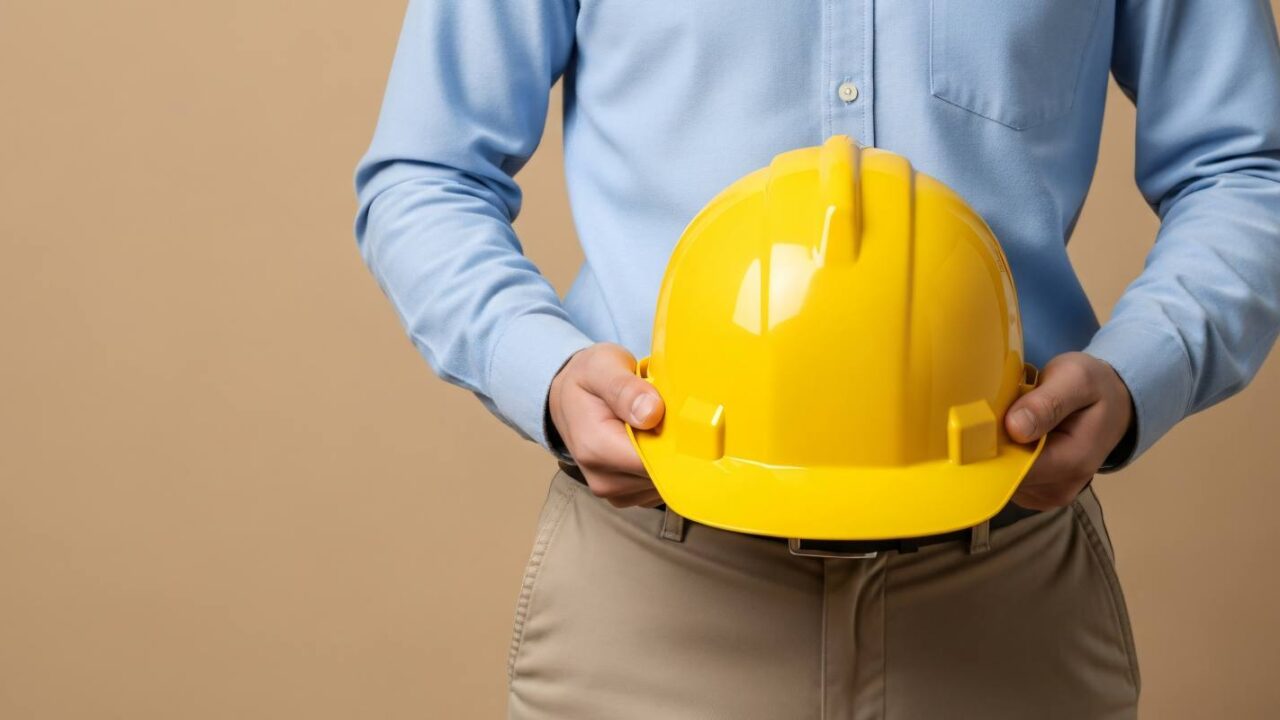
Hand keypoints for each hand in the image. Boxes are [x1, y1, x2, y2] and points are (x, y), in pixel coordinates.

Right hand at [548, 343, 665, 507]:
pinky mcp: (626, 495)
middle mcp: (604, 479)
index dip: (678, 441)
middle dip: (676, 445)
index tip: (685, 417)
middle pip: (664, 474)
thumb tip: (652, 412)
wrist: (567, 400)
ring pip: (666, 482)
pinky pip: (659, 486)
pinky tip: (652, 440)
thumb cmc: (587, 381)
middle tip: (669, 412)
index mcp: (596, 449)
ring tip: (655, 425)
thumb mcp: (601, 367)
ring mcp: (615, 492)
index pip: (655, 461)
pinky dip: (663, 464)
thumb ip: (625, 388)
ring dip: (670, 454)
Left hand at [1004, 352, 1133, 510]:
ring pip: (1000, 478)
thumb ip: (1047, 402)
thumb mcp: (1077, 379)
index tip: (977, 423)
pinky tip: (1012, 437)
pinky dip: (1002, 456)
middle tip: (994, 413)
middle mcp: (1059, 488)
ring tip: (1008, 422)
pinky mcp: (1036, 493)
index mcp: (1072, 462)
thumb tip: (1014, 427)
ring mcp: (1047, 495)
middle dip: (990, 447)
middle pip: (1003, 476)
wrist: (1115, 405)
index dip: (989, 447)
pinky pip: (1006, 478)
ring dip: (996, 450)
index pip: (1014, 469)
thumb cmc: (1094, 388)